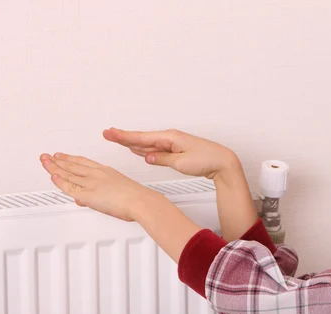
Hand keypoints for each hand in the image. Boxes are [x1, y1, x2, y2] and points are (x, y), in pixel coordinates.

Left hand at [39, 152, 153, 221]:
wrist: (142, 201)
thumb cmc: (137, 198)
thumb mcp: (119, 192)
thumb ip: (102, 195)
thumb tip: (87, 200)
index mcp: (106, 171)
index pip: (83, 162)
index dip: (70, 158)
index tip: (61, 155)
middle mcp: (97, 174)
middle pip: (72, 165)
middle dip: (57, 160)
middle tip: (46, 157)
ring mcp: (92, 183)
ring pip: (68, 173)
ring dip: (54, 167)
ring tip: (45, 162)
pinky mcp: (89, 194)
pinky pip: (70, 186)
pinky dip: (60, 181)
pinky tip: (53, 176)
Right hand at [102, 127, 237, 179]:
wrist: (222, 162)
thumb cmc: (206, 160)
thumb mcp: (181, 163)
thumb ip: (162, 159)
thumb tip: (147, 157)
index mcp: (170, 138)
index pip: (142, 138)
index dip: (124, 137)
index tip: (110, 133)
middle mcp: (171, 138)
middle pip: (142, 138)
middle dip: (124, 137)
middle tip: (108, 134)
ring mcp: (173, 144)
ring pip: (148, 143)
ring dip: (133, 142)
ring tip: (118, 139)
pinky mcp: (177, 150)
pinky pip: (156, 148)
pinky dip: (145, 149)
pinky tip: (139, 150)